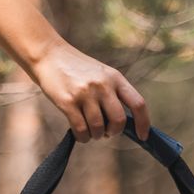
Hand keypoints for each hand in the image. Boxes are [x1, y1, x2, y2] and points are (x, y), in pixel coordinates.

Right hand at [29, 38, 149, 143]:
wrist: (49, 55)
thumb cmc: (77, 70)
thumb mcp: (102, 74)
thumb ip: (114, 94)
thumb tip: (122, 124)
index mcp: (115, 78)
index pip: (138, 103)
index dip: (143, 123)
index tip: (143, 136)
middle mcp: (102, 85)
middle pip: (118, 120)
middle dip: (113, 132)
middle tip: (106, 132)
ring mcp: (85, 93)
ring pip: (98, 128)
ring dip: (96, 136)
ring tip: (90, 131)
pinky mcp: (68, 102)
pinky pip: (81, 130)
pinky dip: (83, 138)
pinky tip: (80, 134)